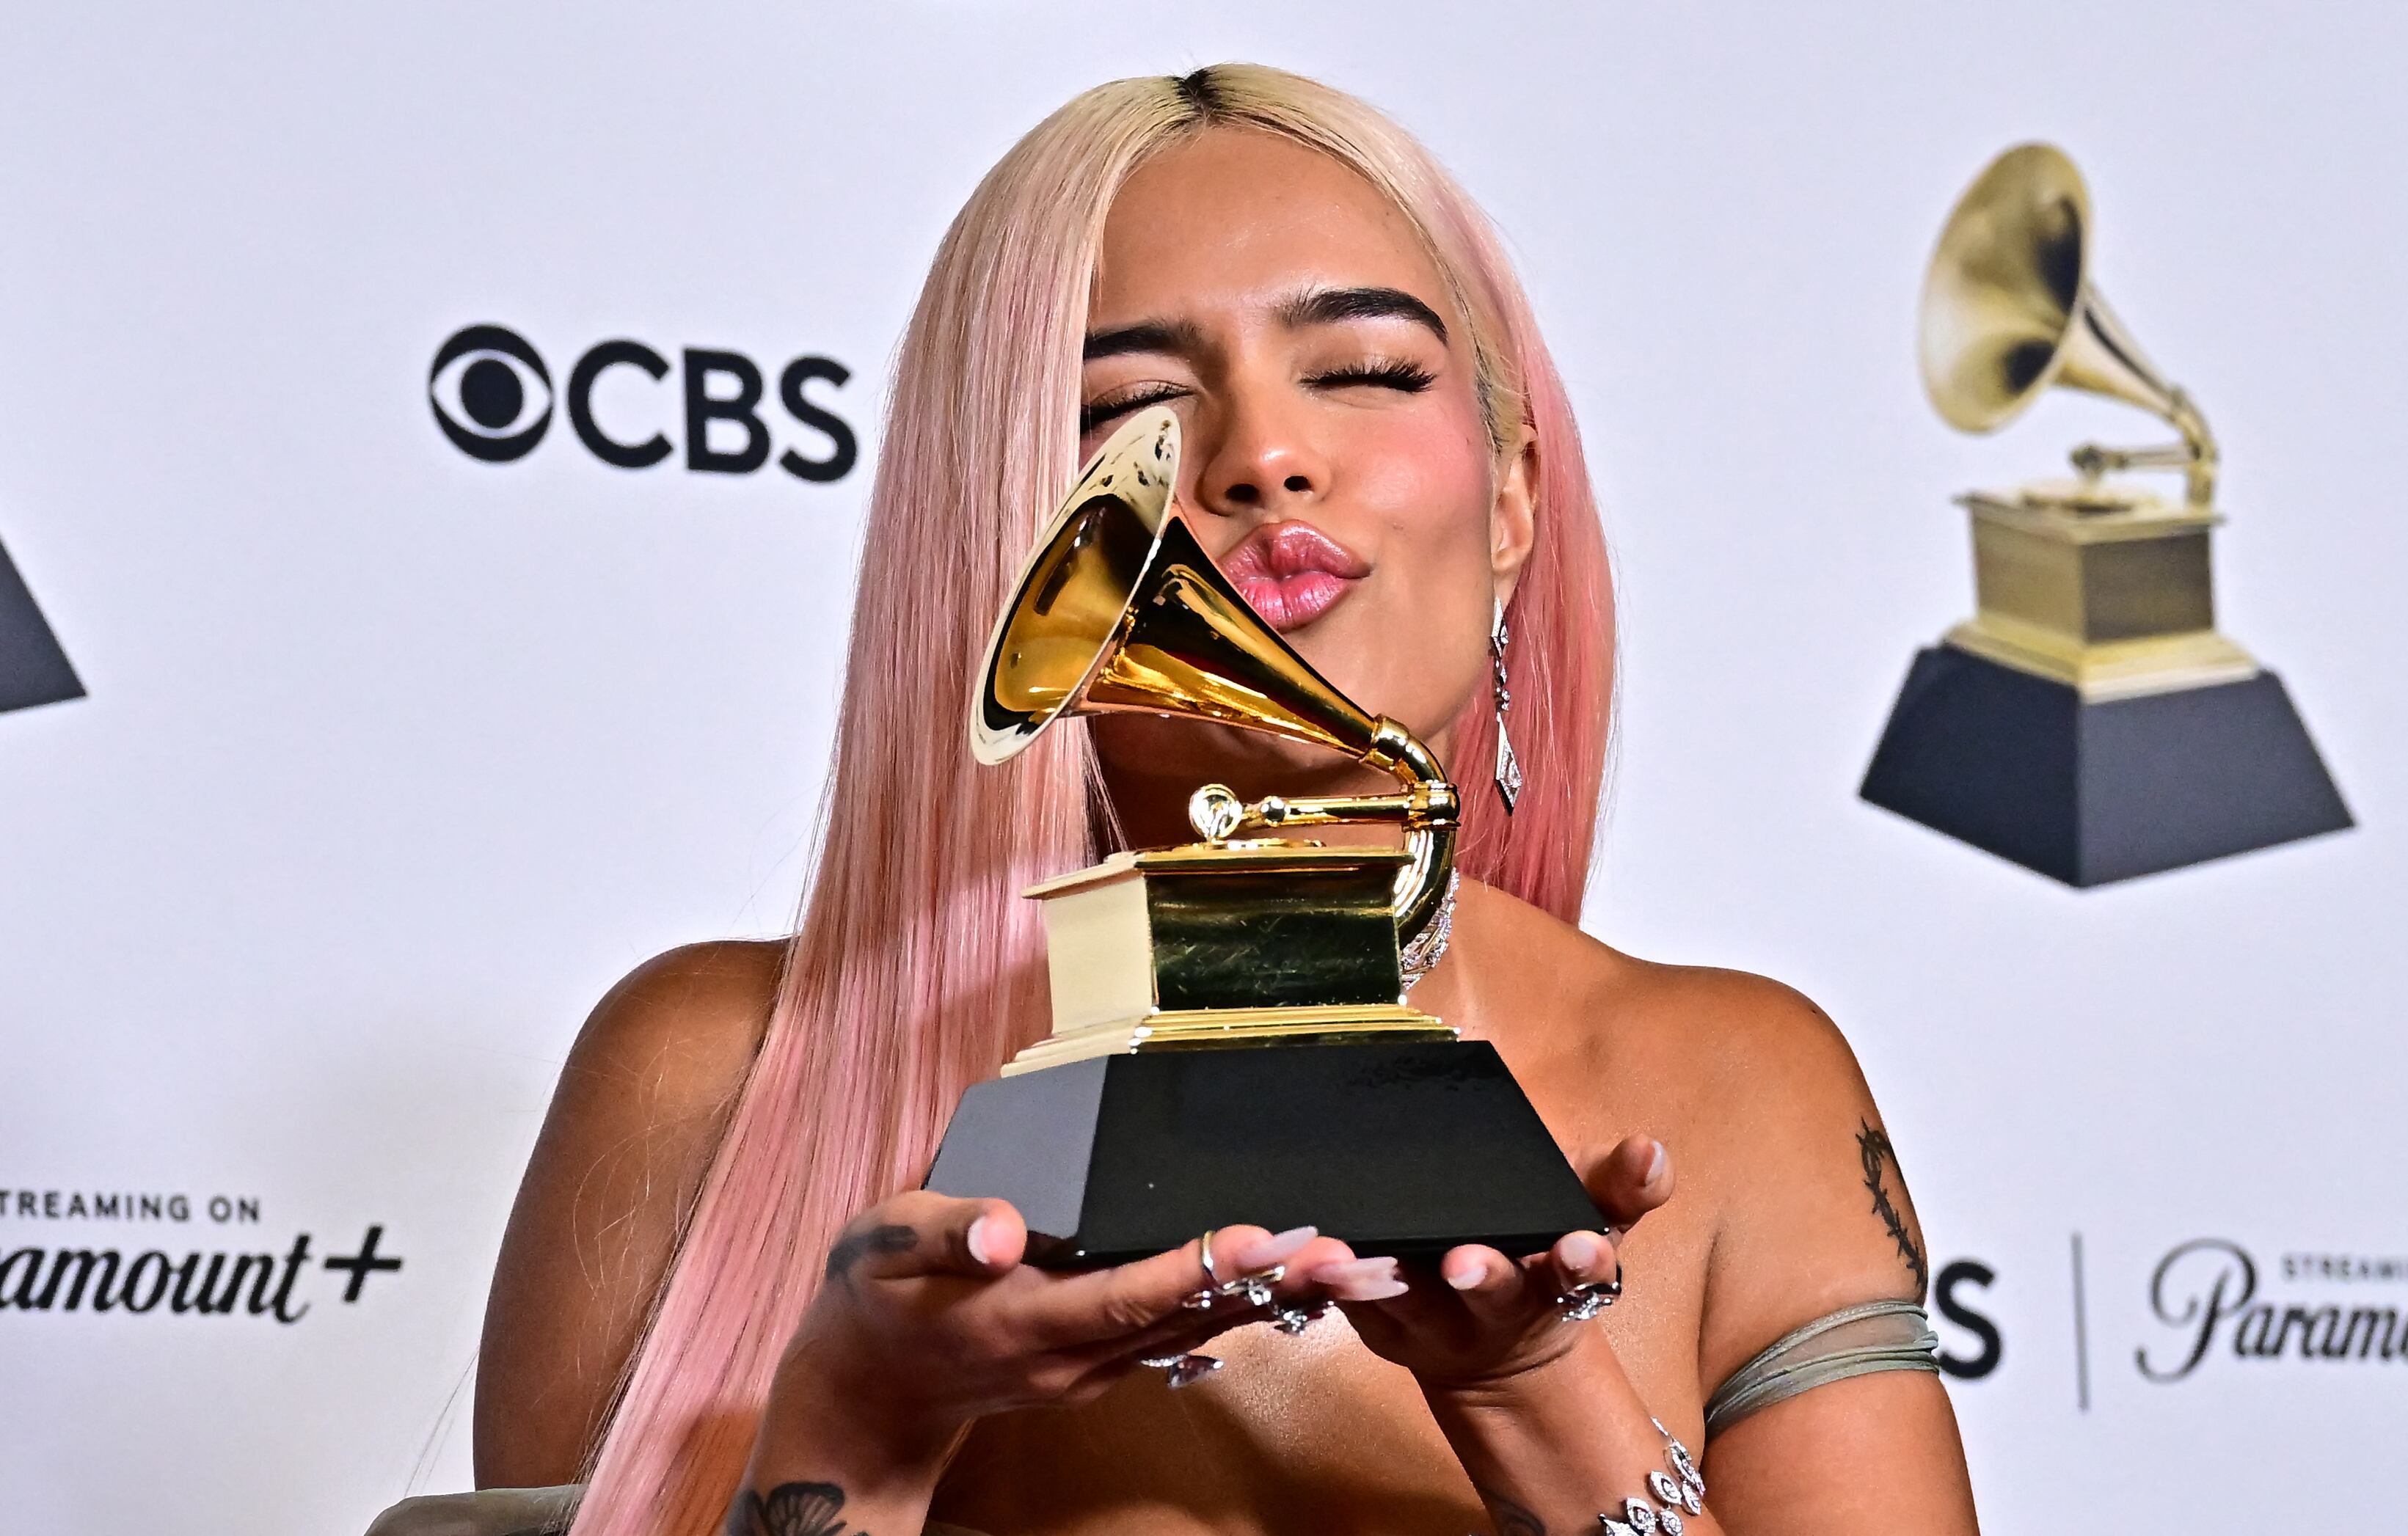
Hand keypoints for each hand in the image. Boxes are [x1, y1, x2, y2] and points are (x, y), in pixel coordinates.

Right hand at [757, 1192, 1367, 1478]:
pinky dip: (1228, 1317)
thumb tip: (1001, 1226)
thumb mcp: (880, 1248)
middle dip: (1263, 1285)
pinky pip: (1173, 1344)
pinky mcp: (1092, 1372)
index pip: (1124, 1295)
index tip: (1263, 1238)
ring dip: (1262, 1303)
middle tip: (1338, 1248)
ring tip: (1331, 1265)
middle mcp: (1064, 1359)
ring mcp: (1082, 1374)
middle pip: (1180, 1320)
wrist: (861, 1394)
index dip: (1196, 1267)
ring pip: (1188, 1336)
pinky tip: (1275, 1296)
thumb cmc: (872, 1301)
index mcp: (1018, 1321)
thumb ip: (943, 1232)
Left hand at [1333, 1133, 1674, 1389]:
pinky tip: (1311, 1255)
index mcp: (1557, 1276)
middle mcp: (1496, 1305)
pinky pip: (1349, 1302)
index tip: (1576, 1247)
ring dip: (1380, 1278)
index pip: (1579, 1271)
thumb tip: (1650, 1151)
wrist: (1499, 1347)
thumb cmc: (1544, 1252)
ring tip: (1353, 1256)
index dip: (1579, 1260)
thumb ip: (1624, 1182)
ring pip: (1406, 1301)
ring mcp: (1434, 1321)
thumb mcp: (1596, 1216)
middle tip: (1465, 1261)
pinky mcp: (1378, 1325)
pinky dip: (1330, 1281)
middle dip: (1482, 1275)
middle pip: (1491, 1292)